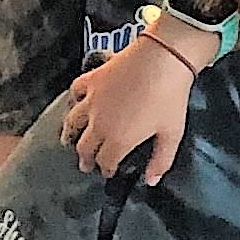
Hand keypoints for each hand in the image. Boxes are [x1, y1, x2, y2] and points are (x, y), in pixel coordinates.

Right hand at [66, 29, 198, 183]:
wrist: (163, 59)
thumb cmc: (170, 98)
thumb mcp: (172, 134)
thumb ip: (161, 161)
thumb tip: (151, 181)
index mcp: (118, 139)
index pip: (105, 161)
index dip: (106, 169)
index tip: (108, 172)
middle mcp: (99, 123)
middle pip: (85, 146)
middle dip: (85, 158)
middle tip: (85, 164)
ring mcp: (92, 100)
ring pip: (72, 122)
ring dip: (69, 134)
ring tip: (67, 140)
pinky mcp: (92, 79)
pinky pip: (75, 92)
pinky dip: (74, 100)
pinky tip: (76, 103)